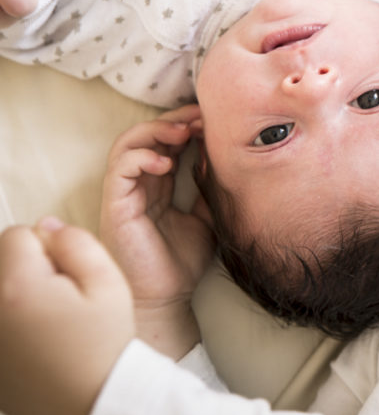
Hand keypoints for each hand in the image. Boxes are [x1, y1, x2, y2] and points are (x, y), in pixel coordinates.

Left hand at [0, 218, 133, 414]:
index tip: (69, 275)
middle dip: (28, 269)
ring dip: (18, 295)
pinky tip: (38, 341)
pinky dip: (14, 323)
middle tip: (61, 297)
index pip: (18, 234)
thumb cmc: (104, 346)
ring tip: (48, 320)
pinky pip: (2, 322)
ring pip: (1, 291)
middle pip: (1, 261)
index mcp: (17, 287)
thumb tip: (50, 227)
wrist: (95, 403)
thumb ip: (78, 243)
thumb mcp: (109, 283)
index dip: (50, 248)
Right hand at [100, 103, 213, 359]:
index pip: (166, 140)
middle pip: (147, 134)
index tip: (213, 118)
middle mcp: (139, 183)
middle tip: (201, 116)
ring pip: (128, 144)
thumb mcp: (207, 216)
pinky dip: (141, 157)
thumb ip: (210, 187)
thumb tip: (225, 157)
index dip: (186, 124)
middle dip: (174, 119)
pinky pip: (119, 169)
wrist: (166, 298)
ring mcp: (124, 193)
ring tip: (184, 132)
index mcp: (158, 183)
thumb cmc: (182, 260)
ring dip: (155, 130)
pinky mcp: (115, 206)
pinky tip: (166, 162)